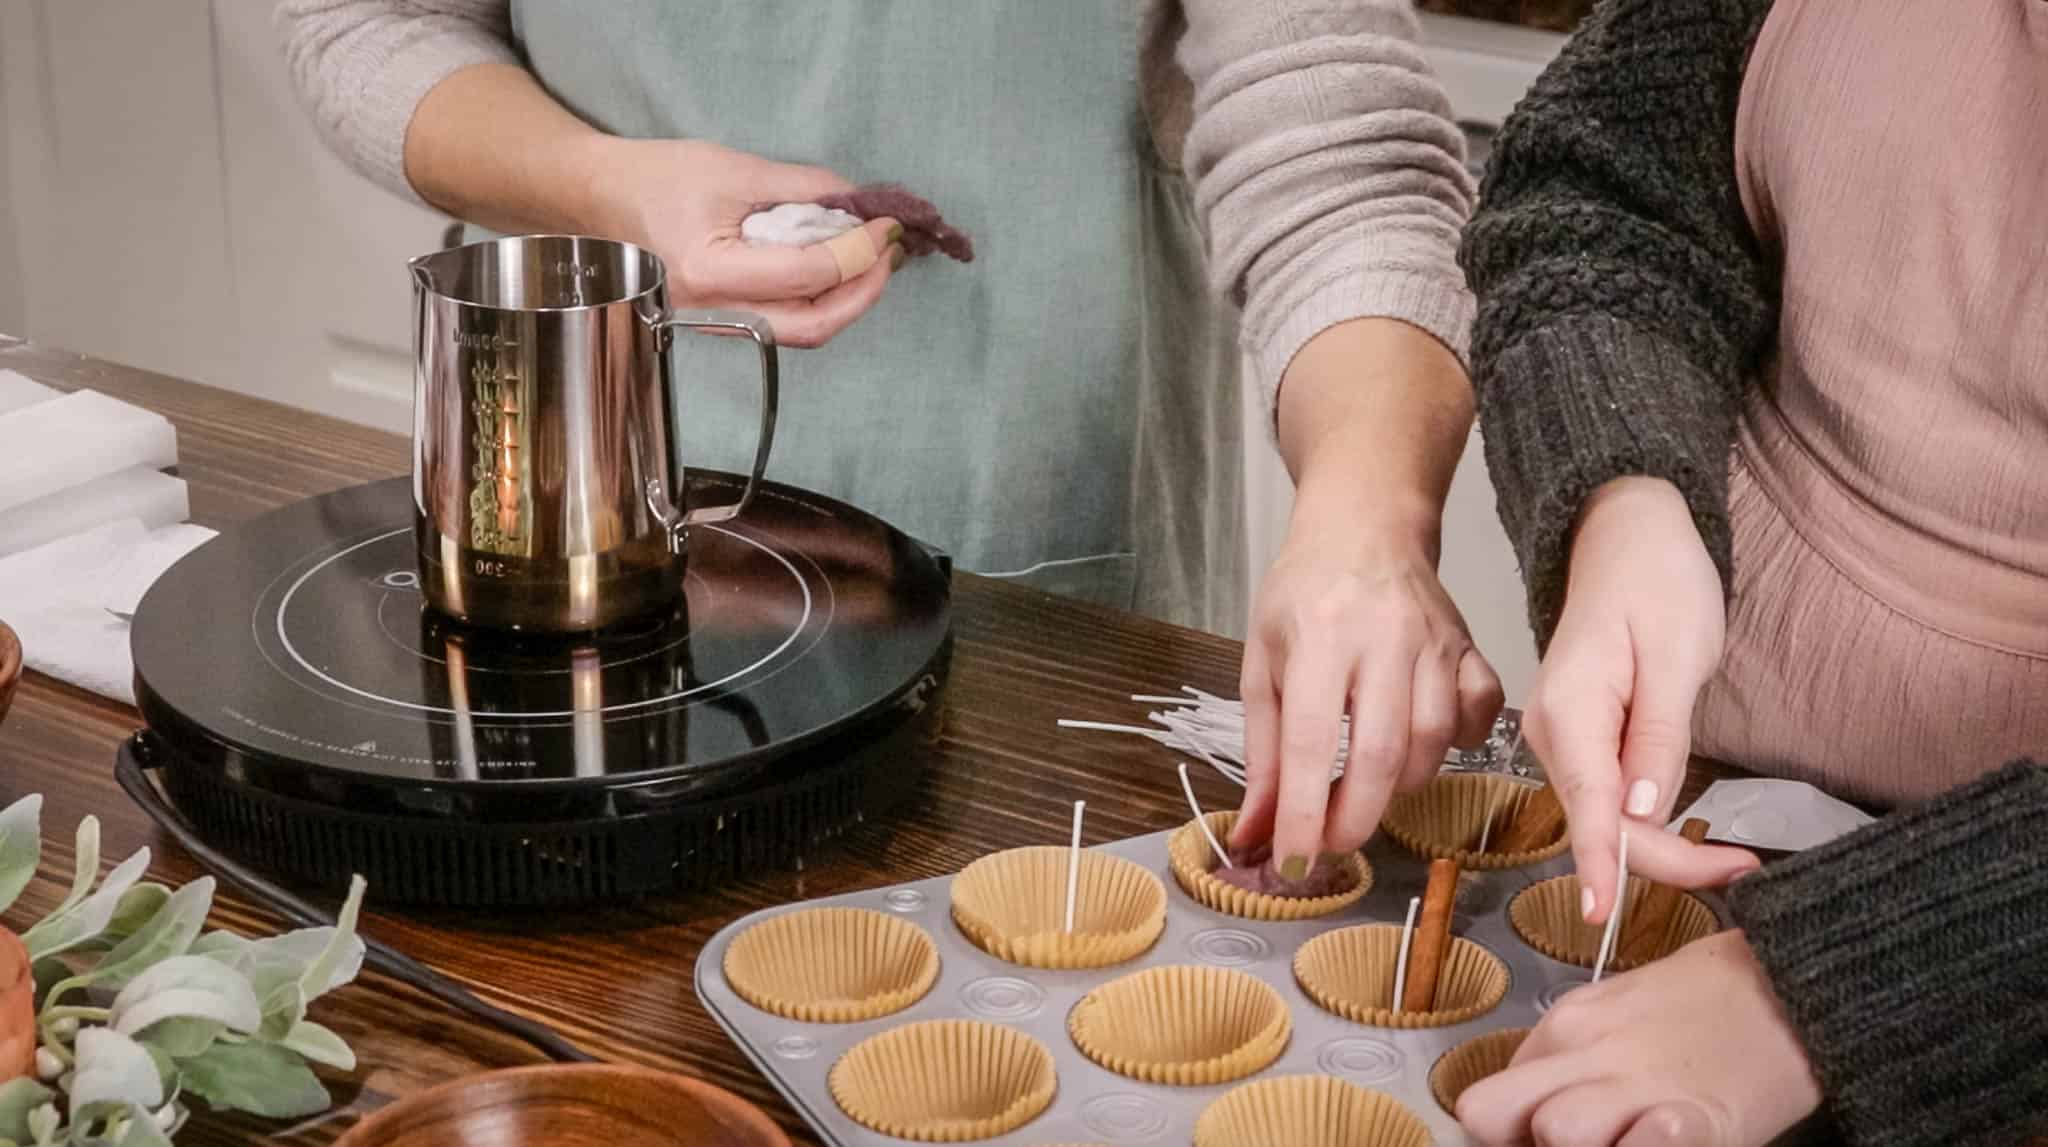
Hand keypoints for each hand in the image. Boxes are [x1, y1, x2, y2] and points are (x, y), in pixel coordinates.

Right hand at [589, 138, 903, 347]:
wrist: (596, 200)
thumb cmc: (656, 178)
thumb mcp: (732, 168)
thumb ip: (800, 188)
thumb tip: (856, 204)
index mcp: (711, 271)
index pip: (808, 274)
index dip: (858, 252)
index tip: (885, 224)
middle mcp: (713, 311)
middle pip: (812, 326)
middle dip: (863, 293)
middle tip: (889, 254)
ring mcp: (715, 325)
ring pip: (801, 331)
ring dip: (846, 300)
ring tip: (871, 260)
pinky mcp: (721, 321)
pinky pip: (782, 322)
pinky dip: (819, 299)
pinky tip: (836, 270)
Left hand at [1233, 531, 1503, 868]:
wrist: (1364, 528)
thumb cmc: (1302, 596)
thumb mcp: (1261, 665)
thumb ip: (1261, 754)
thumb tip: (1256, 835)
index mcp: (1317, 636)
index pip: (1311, 742)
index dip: (1304, 813)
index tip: (1294, 861)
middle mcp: (1382, 638)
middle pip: (1382, 753)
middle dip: (1357, 818)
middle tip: (1333, 845)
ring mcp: (1435, 642)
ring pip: (1433, 742)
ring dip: (1401, 787)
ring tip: (1369, 791)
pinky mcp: (1470, 647)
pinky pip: (1479, 714)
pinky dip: (1457, 746)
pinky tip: (1425, 748)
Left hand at [1459, 929, 1821, 1145]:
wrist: (1796, 984)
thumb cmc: (1712, 1002)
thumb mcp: (1619, 1011)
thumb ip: (1569, 1056)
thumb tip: (1531, 1112)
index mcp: (1566, 1023)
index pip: (1486, 1099)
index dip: (1510, 1132)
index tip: (1538, 1140)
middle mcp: (1584, 1049)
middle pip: (1488, 1115)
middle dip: (1521, 1143)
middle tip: (1580, 1144)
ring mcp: (1635, 1083)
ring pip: (1556, 1133)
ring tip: (1630, 1138)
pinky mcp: (1693, 1118)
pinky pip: (1643, 1146)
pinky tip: (1667, 1137)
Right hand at [1526, 477, 1756, 924]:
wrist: (1626, 530)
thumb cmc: (1657, 580)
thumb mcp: (1675, 653)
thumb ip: (1656, 735)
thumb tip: (1640, 810)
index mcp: (1570, 710)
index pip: (1587, 804)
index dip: (1601, 864)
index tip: (1602, 916)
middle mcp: (1554, 732)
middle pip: (1600, 822)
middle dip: (1664, 859)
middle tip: (1744, 867)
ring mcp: (1565, 736)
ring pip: (1604, 816)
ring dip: (1659, 847)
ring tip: (1732, 859)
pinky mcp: (1584, 737)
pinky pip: (1608, 797)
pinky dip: (1645, 824)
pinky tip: (1684, 833)